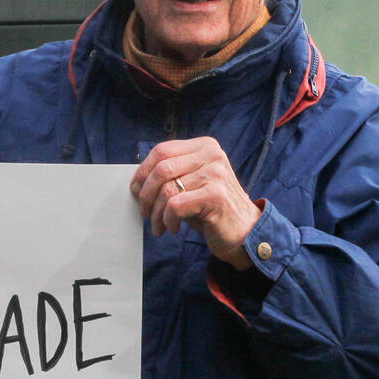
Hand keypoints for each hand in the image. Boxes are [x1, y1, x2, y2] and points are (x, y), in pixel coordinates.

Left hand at [131, 137, 261, 267]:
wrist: (244, 232)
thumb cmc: (211, 209)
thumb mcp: (191, 184)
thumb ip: (171, 175)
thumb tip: (136, 182)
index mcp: (204, 146)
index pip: (162, 150)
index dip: (143, 171)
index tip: (135, 190)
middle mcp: (212, 155)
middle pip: (161, 169)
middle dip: (145, 194)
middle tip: (144, 212)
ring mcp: (216, 173)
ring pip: (167, 190)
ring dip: (156, 213)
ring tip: (159, 225)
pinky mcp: (216, 195)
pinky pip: (176, 205)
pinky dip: (168, 220)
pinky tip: (173, 228)